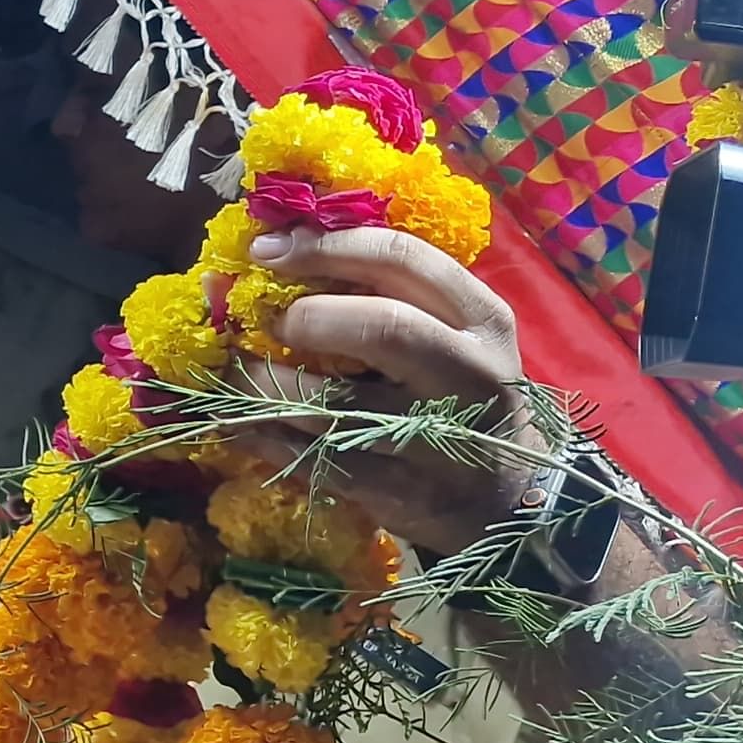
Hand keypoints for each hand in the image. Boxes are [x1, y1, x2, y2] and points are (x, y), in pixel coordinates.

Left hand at [233, 224, 543, 558]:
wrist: (510, 495)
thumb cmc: (459, 392)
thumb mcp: (451, 331)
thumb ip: (384, 290)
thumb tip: (275, 251)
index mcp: (479, 317)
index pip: (401, 258)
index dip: (323, 246)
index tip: (264, 247)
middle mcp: (467, 372)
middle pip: (381, 326)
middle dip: (305, 317)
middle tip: (261, 319)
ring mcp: (435, 436)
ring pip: (331, 403)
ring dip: (261, 382)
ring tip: (232, 369)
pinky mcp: (400, 489)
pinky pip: (313, 457)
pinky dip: (260, 436)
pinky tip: (233, 422)